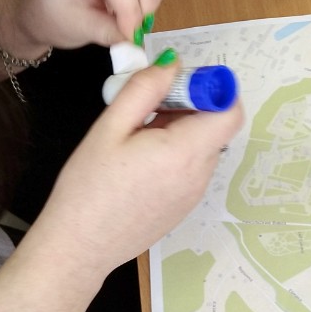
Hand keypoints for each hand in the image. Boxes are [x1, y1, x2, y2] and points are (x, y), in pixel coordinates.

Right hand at [30, 61, 243, 280]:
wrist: (80, 247)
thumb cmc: (88, 187)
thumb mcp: (110, 128)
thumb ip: (144, 89)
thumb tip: (173, 64)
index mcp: (185, 152)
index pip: (230, 110)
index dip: (212, 89)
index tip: (178, 84)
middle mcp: (199, 174)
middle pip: (216, 126)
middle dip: (190, 106)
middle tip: (148, 106)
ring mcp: (194, 194)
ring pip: (203, 146)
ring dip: (181, 130)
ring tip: (137, 137)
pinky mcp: (184, 206)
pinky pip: (192, 167)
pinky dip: (176, 153)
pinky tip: (139, 161)